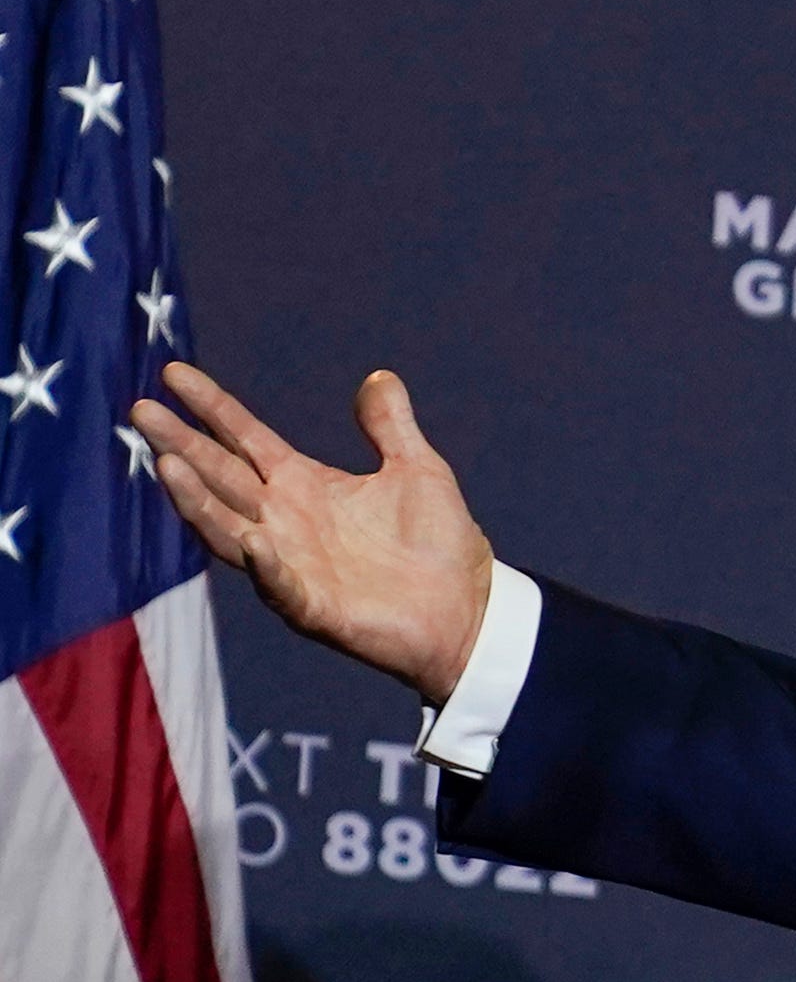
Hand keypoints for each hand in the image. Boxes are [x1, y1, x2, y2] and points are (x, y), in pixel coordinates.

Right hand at [129, 363, 494, 702]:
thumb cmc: (438, 541)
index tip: (173, 373)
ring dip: (197, 501)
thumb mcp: (417, 469)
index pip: (244, 438)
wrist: (467, 608)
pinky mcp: (313, 606)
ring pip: (228, 528)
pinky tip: (252, 540)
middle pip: (221, 476)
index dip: (211, 407)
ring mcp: (291, 564)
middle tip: (141, 412)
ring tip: (167, 464)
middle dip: (182, 445)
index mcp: (304, 485)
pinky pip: (279, 584)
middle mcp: (284, 521)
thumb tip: (378, 376)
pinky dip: (264, 564)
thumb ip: (390, 426)